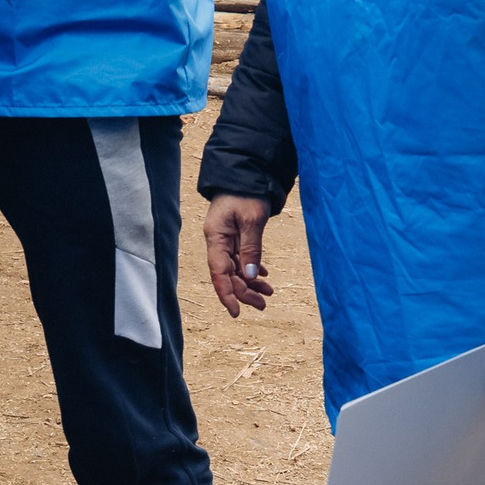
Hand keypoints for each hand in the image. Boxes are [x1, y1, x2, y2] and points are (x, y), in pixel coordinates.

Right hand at [202, 194, 276, 316]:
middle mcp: (217, 240)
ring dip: (249, 282)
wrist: (246, 172)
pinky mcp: (233, 235)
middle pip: (227, 274)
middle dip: (244, 291)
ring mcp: (225, 238)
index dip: (226, 294)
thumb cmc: (247, 193)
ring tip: (268, 293)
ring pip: (235, 268)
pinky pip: (240, 257)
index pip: (218, 273)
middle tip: (263, 304)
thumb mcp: (252, 220)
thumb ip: (251, 248)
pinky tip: (262, 275)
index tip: (236, 313)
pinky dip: (251, 267)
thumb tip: (250, 276)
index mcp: (216, 237)